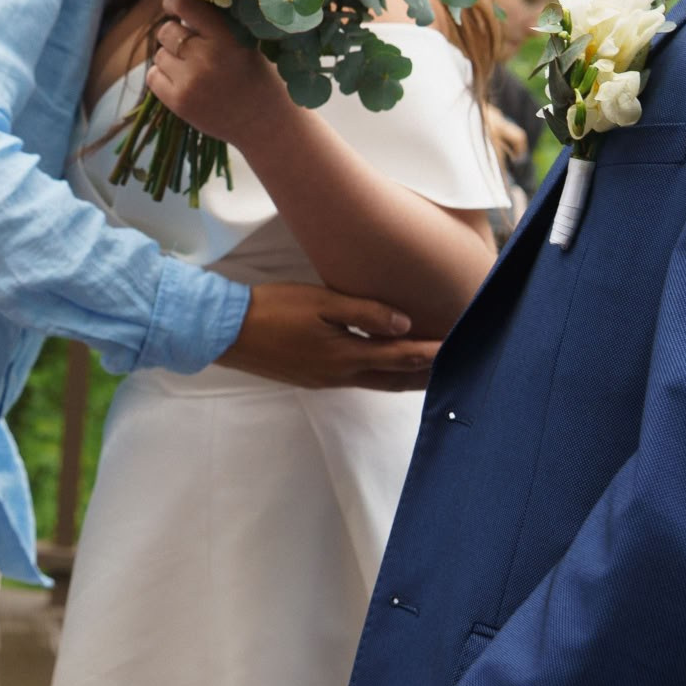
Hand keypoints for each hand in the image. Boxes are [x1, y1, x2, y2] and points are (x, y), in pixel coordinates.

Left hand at [141, 0, 292, 147]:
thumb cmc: (255, 77)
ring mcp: (190, 81)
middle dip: (174, 34)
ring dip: (170, 57)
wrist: (263, 122)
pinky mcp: (178, 102)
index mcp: (226, 37)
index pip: (185, 6)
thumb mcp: (244, 42)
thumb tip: (178, 4)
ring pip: (159, 54)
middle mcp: (206, 57)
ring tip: (193, 68)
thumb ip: (215, 25)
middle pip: (166, 31)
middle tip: (190, 45)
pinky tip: (182, 81)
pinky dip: (162, 76)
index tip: (173, 3)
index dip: (173, 1)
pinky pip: (153, 76)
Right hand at [219, 283, 439, 391]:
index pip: (401, 357)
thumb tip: (405, 324)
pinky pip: (357, 381)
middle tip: (455, 371)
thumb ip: (365, 312)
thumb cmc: (274, 309)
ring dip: (403, 379)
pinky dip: (379, 376)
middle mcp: (340, 375)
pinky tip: (382, 367)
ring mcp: (325, 381)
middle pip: (394, 380)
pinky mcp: (311, 379)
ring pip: (376, 383)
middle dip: (424, 376)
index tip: (458, 349)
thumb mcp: (322, 301)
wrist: (227, 333)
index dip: (432, 353)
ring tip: (426, 372)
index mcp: (346, 356)